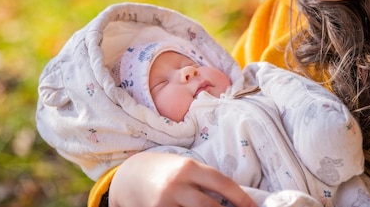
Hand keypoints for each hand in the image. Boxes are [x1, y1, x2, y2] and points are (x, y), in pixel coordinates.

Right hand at [108, 151, 257, 206]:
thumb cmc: (164, 170)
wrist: (129, 176)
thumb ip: (204, 180)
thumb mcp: (184, 167)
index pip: (221, 182)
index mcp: (188, 167)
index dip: (240, 197)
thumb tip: (233, 198)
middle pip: (210, 206)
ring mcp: (164, 203)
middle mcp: (176, 184)